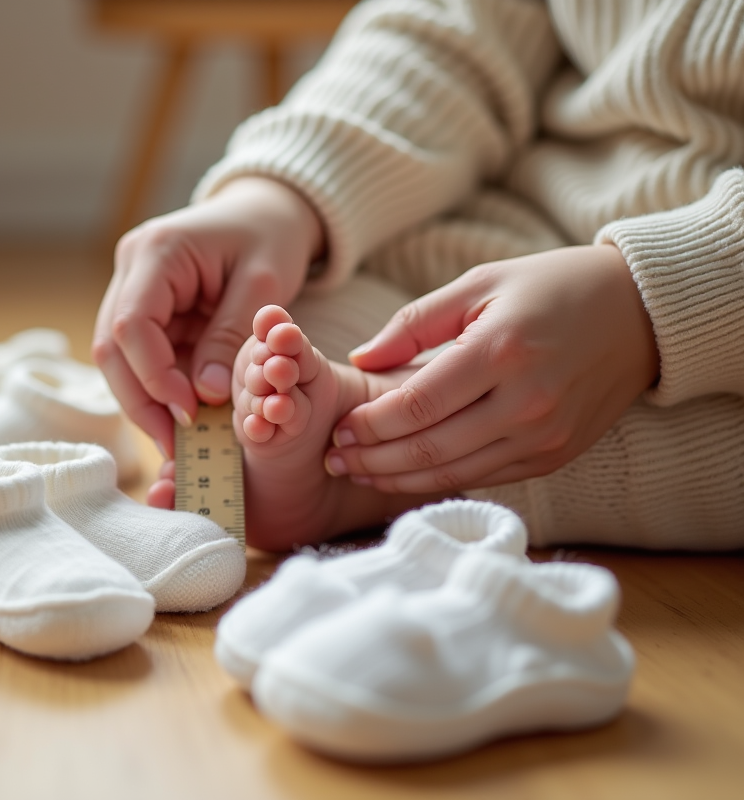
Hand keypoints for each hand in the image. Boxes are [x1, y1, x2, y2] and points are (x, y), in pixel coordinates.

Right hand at [93, 177, 323, 459]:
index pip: (131, 324)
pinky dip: (158, 391)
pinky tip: (180, 421)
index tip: (189, 412)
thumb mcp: (264, 282)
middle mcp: (131, 269)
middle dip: (141, 401)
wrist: (266, 210)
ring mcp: (131, 289)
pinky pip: (139, 359)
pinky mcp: (145, 311)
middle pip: (112, 348)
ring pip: (118, 360)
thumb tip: (204, 397)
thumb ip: (230, 337)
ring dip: (145, 403)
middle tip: (173, 445)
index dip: (153, 375)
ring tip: (177, 444)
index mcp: (156, 251)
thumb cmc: (270, 235)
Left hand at [327, 245, 659, 491]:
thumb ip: (415, 321)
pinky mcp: (556, 455)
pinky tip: (406, 475)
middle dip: (373, 459)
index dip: (369, 424)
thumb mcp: (480, 283)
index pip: (416, 404)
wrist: (640, 312)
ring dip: (398, 478)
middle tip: (334, 459)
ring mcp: (545, 435)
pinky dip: (440, 480)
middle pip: (430, 448)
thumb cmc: (550, 287)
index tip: (337, 428)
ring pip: (454, 471)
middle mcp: (526, 402)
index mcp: (501, 351)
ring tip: (359, 472)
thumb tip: (361, 359)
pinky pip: (485, 476)